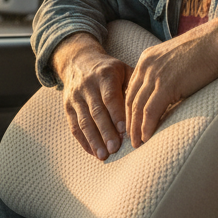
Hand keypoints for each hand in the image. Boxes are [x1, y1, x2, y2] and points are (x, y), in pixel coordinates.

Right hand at [52, 33, 130, 160]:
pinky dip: (83, 141)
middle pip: (96, 111)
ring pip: (83, 121)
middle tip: (114, 148)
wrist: (78, 61)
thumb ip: (135, 85)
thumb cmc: (109, 70)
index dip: (116, 114)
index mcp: (105, 75)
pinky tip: (93, 152)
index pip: (110, 97)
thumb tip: (150, 105)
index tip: (124, 130)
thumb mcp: (123, 69)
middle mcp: (88, 86)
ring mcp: (75, 97)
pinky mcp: (68, 107)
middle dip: (105, 131)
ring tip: (103, 155)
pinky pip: (74, 126)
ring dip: (93, 139)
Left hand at [126, 7, 217, 146]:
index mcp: (147, 58)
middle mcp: (146, 66)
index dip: (129, 108)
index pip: (132, 88)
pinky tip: (145, 138)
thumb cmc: (206, 50)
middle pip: (130, 99)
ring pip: (137, 107)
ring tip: (136, 144)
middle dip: (128, 121)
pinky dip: (146, 126)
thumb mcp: (179, 59)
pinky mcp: (166, 85)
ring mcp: (155, 75)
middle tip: (128, 138)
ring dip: (135, 128)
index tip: (130, 123)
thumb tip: (171, 91)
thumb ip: (169, 73)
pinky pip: (150, 111)